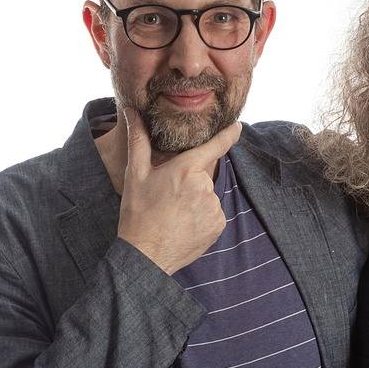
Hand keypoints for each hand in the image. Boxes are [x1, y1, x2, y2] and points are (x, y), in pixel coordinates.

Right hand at [116, 109, 240, 274]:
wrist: (146, 255)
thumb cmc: (137, 213)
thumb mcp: (135, 174)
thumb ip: (139, 140)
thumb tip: (131, 112)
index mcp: (187, 169)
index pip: (216, 146)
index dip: (229, 134)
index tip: (238, 127)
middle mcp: (205, 186)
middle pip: (203, 174)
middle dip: (190, 179)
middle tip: (168, 196)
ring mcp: (214, 207)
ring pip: (207, 195)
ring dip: (195, 199)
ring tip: (173, 213)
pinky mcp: (218, 225)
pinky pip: (212, 213)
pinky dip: (201, 216)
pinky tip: (183, 224)